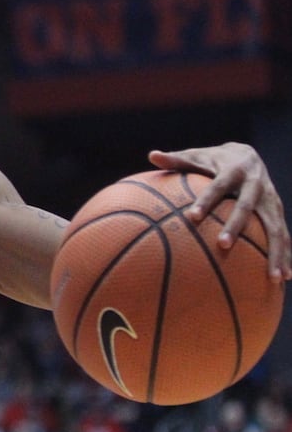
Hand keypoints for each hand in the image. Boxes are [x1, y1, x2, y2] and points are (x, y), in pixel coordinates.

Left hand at [149, 142, 290, 278]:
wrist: (247, 154)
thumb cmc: (212, 160)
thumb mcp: (196, 156)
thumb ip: (175, 159)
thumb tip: (152, 155)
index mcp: (234, 170)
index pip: (218, 186)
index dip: (206, 200)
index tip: (192, 217)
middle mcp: (256, 184)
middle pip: (246, 206)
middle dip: (236, 225)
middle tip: (221, 245)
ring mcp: (270, 198)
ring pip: (274, 225)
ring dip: (274, 250)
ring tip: (273, 277)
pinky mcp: (277, 210)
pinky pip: (282, 234)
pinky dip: (285, 254)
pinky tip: (284, 278)